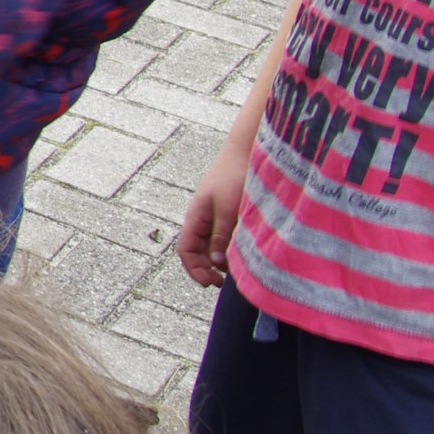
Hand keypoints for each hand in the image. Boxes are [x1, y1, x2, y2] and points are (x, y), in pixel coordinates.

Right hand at [176, 144, 250, 288]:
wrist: (247, 151)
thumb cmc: (235, 177)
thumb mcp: (229, 210)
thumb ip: (222, 236)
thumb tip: (217, 263)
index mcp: (196, 217)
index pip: (186, 250)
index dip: (194, 269)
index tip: (211, 283)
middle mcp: (203, 219)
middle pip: (197, 251)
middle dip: (206, 269)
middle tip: (223, 283)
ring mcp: (216, 215)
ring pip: (212, 245)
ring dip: (219, 260)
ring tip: (235, 270)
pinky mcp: (230, 212)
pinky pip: (224, 236)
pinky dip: (229, 248)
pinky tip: (243, 253)